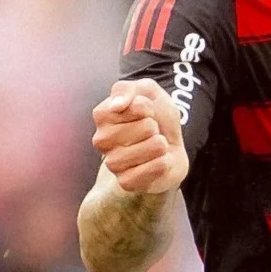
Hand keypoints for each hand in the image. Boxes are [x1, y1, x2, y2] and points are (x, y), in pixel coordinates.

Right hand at [91, 78, 187, 194]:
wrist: (170, 145)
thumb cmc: (155, 116)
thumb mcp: (146, 90)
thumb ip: (127, 89)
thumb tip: (116, 106)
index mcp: (102, 115)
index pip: (136, 106)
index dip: (149, 107)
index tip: (146, 112)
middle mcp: (101, 140)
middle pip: (145, 127)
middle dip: (156, 127)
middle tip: (151, 132)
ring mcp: (112, 163)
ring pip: (150, 148)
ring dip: (161, 146)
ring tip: (156, 146)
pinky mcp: (126, 182)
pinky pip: (153, 169)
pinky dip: (163, 164)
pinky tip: (158, 161)